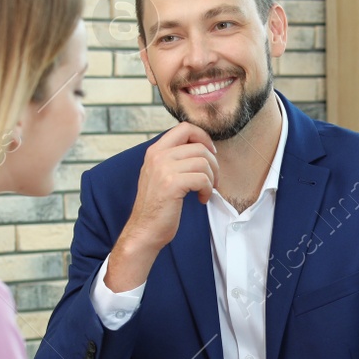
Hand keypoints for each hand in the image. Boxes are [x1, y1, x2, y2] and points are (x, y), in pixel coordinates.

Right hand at [106, 124, 219, 290]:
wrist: (144, 230)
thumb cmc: (158, 205)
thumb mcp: (162, 174)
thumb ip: (175, 158)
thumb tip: (203, 147)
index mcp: (155, 151)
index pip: (185, 128)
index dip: (203, 137)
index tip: (210, 154)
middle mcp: (157, 156)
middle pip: (199, 146)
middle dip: (213, 164)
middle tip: (213, 180)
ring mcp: (163, 169)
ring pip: (203, 162)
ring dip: (211, 179)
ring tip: (206, 191)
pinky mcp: (171, 184)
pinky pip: (202, 178)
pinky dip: (207, 190)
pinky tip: (201, 199)